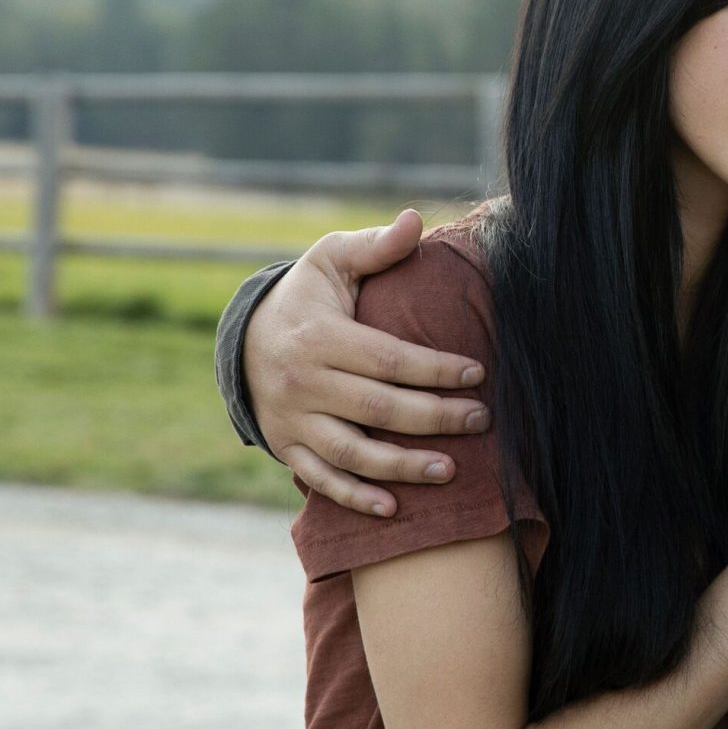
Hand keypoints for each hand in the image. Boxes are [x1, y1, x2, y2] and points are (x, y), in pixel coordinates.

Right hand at [248, 209, 488, 517]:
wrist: (246, 337)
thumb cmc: (309, 295)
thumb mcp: (333, 259)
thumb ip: (377, 245)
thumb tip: (416, 220)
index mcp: (319, 335)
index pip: (388, 358)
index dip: (435, 369)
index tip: (477, 373)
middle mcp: (302, 381)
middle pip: (377, 409)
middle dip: (433, 418)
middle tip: (480, 420)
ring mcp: (291, 419)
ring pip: (351, 452)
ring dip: (402, 466)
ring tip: (450, 470)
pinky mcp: (286, 444)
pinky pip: (321, 478)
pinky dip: (354, 497)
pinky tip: (393, 508)